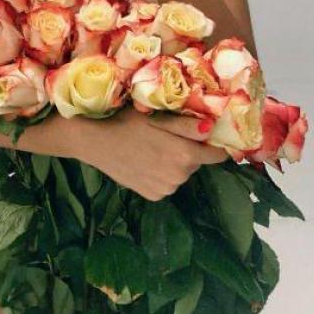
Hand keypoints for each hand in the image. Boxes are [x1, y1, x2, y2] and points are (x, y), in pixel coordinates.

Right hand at [71, 104, 229, 201]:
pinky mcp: (154, 196)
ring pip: (182, 173)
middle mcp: (180, 176)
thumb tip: (214, 129)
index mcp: (184, 155)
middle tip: (167, 136)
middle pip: (197, 162)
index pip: (217, 155)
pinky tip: (146, 162)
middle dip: (190, 150)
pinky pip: (168, 183)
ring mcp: (166, 189)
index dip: (214, 144)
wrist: (95, 142)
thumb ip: (188, 125)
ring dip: (175, 162)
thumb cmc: (127, 122)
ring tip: (153, 148)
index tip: (204, 135)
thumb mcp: (159, 117)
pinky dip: (163, 174)